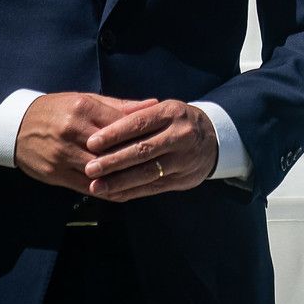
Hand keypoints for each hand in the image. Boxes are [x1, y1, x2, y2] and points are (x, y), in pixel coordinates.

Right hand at [13, 92, 156, 193]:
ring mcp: (62, 155)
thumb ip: (120, 105)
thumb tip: (153, 104)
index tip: (160, 140)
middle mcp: (73, 132)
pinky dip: (106, 189)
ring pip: (100, 171)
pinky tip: (122, 191)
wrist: (16, 126)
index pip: (120, 124)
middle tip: (160, 164)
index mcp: (83, 109)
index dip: (141, 135)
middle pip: (112, 149)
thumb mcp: (86, 100)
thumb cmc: (57, 110)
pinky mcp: (55, 174)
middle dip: (135, 158)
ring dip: (123, 178)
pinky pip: (86, 186)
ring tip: (147, 181)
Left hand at [80, 99, 218, 201]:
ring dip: (119, 181)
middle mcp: (180, 135)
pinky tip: (112, 194)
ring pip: (146, 172)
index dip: (115, 133)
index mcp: (172, 113)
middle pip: (143, 150)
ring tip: (96, 186)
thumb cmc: (177, 121)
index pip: (140, 123)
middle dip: (113, 161)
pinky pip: (152, 187)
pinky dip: (130, 192)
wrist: (214, 140)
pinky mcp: (181, 179)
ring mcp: (182, 159)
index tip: (92, 142)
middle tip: (90, 167)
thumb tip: (102, 121)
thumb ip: (136, 114)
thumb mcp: (163, 110)